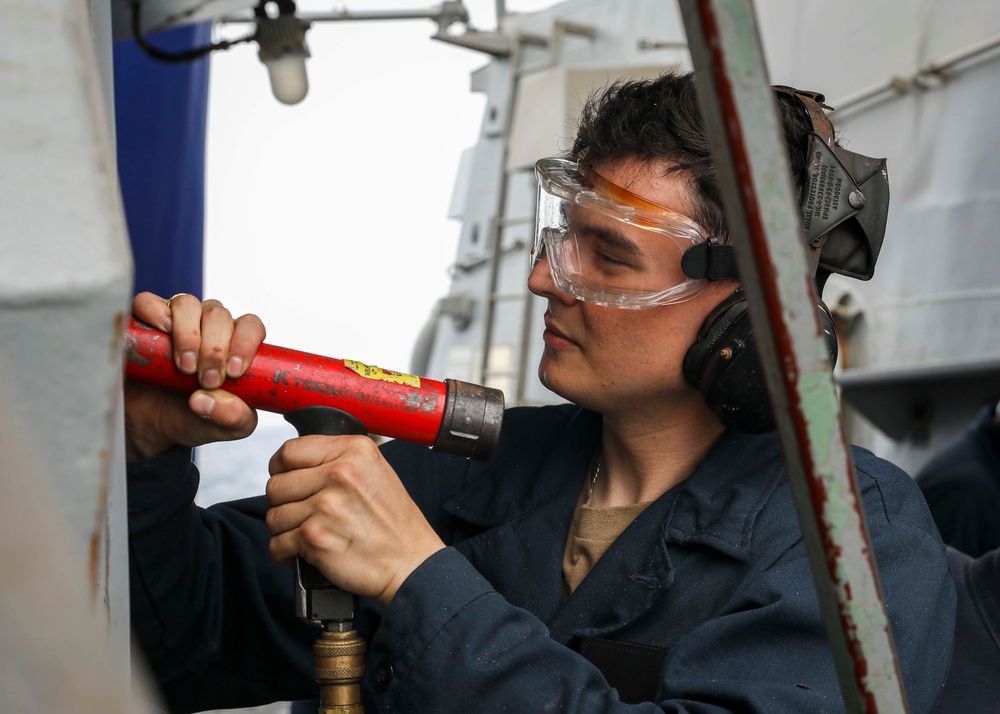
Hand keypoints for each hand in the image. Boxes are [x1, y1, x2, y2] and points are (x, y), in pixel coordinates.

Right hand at [124, 292, 265, 460]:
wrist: (150, 426)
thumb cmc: (194, 418)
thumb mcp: (223, 428)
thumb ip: (232, 418)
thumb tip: (206, 400)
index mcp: (235, 343)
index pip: (250, 326)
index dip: (245, 343)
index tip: (234, 372)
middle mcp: (207, 325)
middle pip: (219, 315)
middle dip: (215, 349)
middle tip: (207, 380)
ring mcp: (175, 320)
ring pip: (187, 304)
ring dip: (188, 335)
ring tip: (185, 367)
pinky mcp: (142, 321)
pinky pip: (147, 302)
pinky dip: (155, 313)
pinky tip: (162, 332)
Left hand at [265, 435, 444, 607]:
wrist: (410, 562)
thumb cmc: (394, 523)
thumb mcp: (376, 471)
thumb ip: (338, 459)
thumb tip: (295, 462)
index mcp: (354, 450)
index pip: (289, 451)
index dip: (281, 469)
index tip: (286, 480)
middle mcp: (340, 473)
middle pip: (276, 484)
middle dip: (283, 503)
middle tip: (303, 514)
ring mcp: (326, 506)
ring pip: (273, 516)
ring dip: (285, 530)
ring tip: (309, 533)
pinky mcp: (315, 537)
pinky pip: (277, 544)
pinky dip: (285, 553)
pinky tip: (303, 551)